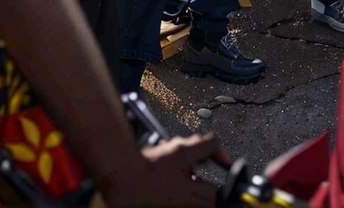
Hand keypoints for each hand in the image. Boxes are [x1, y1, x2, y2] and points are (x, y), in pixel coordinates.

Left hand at [107, 133, 230, 206]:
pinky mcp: (148, 164)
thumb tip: (219, 200)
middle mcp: (173, 149)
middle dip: (205, 172)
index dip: (224, 157)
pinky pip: (167, 170)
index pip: (213, 144)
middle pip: (198, 154)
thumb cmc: (142, 183)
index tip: (229, 170)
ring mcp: (159, 156)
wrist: (114, 179)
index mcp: (186, 151)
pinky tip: (168, 195)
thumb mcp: (184, 193)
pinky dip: (172, 182)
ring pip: (181, 164)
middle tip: (208, 187)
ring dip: (187, 179)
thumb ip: (206, 196)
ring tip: (185, 194)